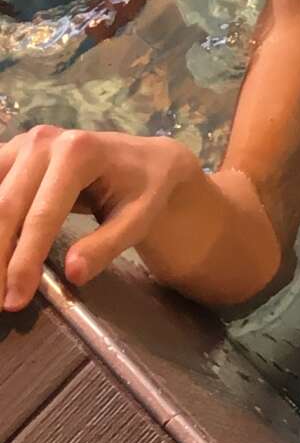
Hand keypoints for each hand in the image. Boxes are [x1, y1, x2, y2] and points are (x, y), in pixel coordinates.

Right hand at [0, 125, 199, 309]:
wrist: (144, 159)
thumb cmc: (144, 189)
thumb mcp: (137, 219)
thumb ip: (105, 246)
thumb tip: (72, 273)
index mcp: (77, 152)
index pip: (42, 215)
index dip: (24, 261)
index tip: (14, 300)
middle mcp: (43, 142)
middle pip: (6, 208)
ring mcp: (23, 144)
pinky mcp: (11, 153)